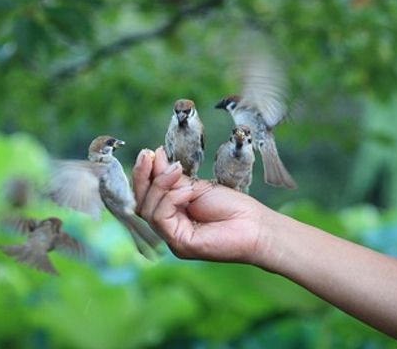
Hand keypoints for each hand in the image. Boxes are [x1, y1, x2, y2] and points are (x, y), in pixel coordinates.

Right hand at [133, 147, 275, 265]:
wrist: (255, 225)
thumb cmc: (232, 207)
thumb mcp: (197, 187)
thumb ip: (173, 178)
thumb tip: (154, 156)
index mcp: (172, 214)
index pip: (145, 196)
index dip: (142, 175)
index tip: (147, 153)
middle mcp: (169, 228)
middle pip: (141, 203)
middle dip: (143, 177)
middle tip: (149, 155)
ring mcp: (172, 238)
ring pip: (147, 210)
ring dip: (160, 185)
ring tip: (176, 170)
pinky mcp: (179, 244)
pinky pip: (161, 218)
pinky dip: (170, 199)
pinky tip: (186, 191)